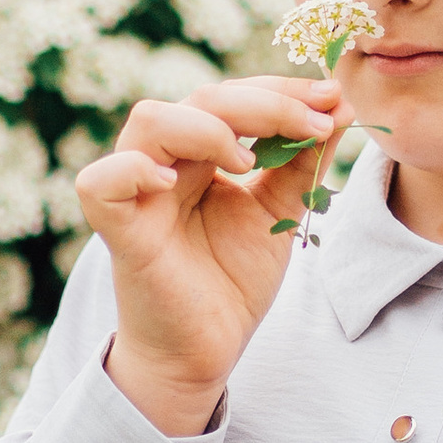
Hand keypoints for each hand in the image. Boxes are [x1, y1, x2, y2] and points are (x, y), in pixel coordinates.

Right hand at [78, 77, 345, 434]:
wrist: (205, 351)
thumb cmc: (232, 281)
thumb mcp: (279, 213)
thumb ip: (302, 162)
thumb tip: (341, 107)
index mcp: (198, 152)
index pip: (233, 97)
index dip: (282, 91)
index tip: (334, 99)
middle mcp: (164, 162)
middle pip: (201, 99)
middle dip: (266, 103)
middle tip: (317, 124)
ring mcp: (137, 194)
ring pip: (150, 121)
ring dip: (208, 128)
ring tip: (248, 162)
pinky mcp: (118, 233)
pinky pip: (101, 184)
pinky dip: (133, 171)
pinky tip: (172, 183)